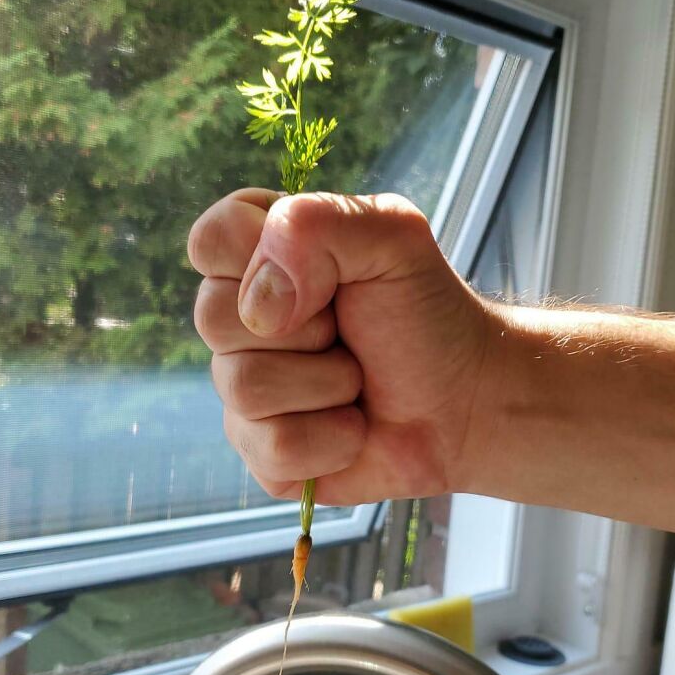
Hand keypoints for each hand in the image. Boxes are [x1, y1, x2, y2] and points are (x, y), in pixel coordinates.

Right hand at [188, 188, 489, 504]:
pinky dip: (334, 438)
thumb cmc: (425, 315)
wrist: (465, 401)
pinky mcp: (260, 451)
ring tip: (357, 380)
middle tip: (347, 331)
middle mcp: (239, 321)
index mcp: (258, 256)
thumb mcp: (392, 236)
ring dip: (328, 384)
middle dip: (307, 328)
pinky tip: (353, 426)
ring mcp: (242, 388)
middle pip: (213, 317)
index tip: (328, 276)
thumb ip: (316, 223)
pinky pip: (273, 447)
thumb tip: (260, 303)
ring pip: (244, 387)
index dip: (264, 259)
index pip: (209, 240)